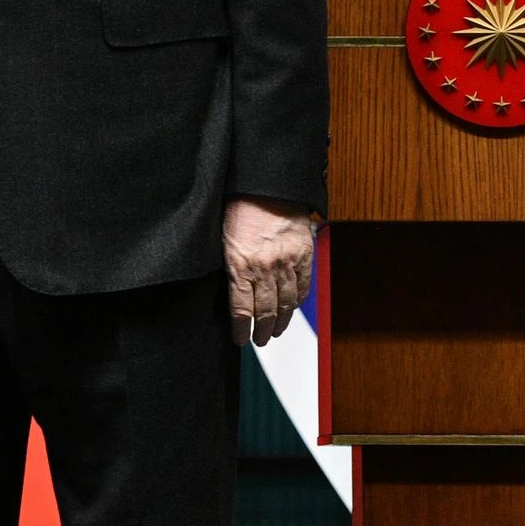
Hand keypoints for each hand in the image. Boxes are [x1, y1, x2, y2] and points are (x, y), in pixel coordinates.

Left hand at [223, 196, 315, 347]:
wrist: (267, 185)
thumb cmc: (239, 206)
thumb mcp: (221, 237)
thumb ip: (227, 265)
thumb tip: (227, 289)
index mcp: (239, 264)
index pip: (241, 309)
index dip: (241, 329)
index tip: (240, 339)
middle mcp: (265, 268)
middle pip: (266, 311)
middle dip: (262, 330)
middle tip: (260, 340)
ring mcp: (287, 263)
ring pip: (287, 303)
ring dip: (281, 321)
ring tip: (276, 331)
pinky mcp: (304, 255)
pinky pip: (303, 286)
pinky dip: (298, 302)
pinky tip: (293, 309)